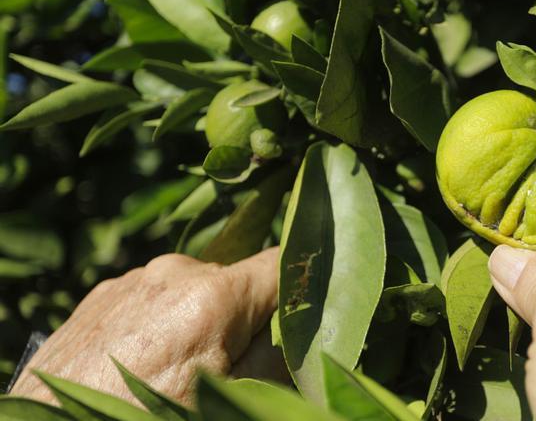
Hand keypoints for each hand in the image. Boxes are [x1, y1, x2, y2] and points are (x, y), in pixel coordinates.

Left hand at [9, 248, 283, 404]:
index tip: (301, 314)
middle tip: (226, 370)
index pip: (281, 263)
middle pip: (236, 284)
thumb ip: (275, 358)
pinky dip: (161, 325)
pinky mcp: (101, 295)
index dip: (299, 286)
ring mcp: (132, 280)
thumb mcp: (229, 398)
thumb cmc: (145, 418)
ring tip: (174, 373)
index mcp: (213, 296)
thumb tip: (297, 329)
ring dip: (199, 322)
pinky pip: (153, 300)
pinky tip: (142, 366)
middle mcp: (173, 272)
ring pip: (193, 292)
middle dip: (242, 320)